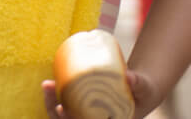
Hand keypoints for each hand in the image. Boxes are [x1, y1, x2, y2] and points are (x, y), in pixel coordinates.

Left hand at [42, 70, 159, 117]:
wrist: (141, 91)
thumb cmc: (143, 91)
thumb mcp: (144, 88)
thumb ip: (138, 83)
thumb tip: (129, 76)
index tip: (62, 109)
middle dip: (55, 110)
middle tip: (49, 86)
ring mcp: (87, 116)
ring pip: (63, 118)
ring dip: (51, 104)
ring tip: (46, 85)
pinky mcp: (82, 107)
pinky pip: (65, 108)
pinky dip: (54, 100)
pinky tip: (48, 86)